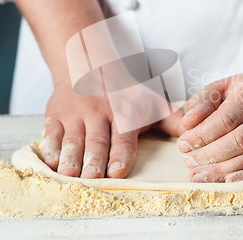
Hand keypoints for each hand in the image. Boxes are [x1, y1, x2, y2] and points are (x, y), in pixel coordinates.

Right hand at [39, 82, 184, 178]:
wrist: (89, 63)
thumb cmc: (124, 90)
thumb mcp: (150, 101)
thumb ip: (171, 120)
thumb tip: (193, 135)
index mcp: (124, 113)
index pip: (123, 136)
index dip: (121, 154)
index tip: (118, 171)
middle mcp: (98, 114)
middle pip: (96, 141)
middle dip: (93, 161)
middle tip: (91, 178)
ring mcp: (75, 114)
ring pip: (72, 140)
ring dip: (70, 159)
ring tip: (69, 176)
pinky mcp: (55, 115)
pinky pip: (50, 134)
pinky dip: (50, 149)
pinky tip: (50, 164)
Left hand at [177, 72, 242, 182]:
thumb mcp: (224, 86)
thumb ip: (202, 101)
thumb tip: (187, 124)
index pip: (228, 118)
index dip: (203, 135)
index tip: (183, 144)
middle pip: (242, 140)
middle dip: (212, 155)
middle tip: (189, 162)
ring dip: (225, 170)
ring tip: (200, 174)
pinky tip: (226, 181)